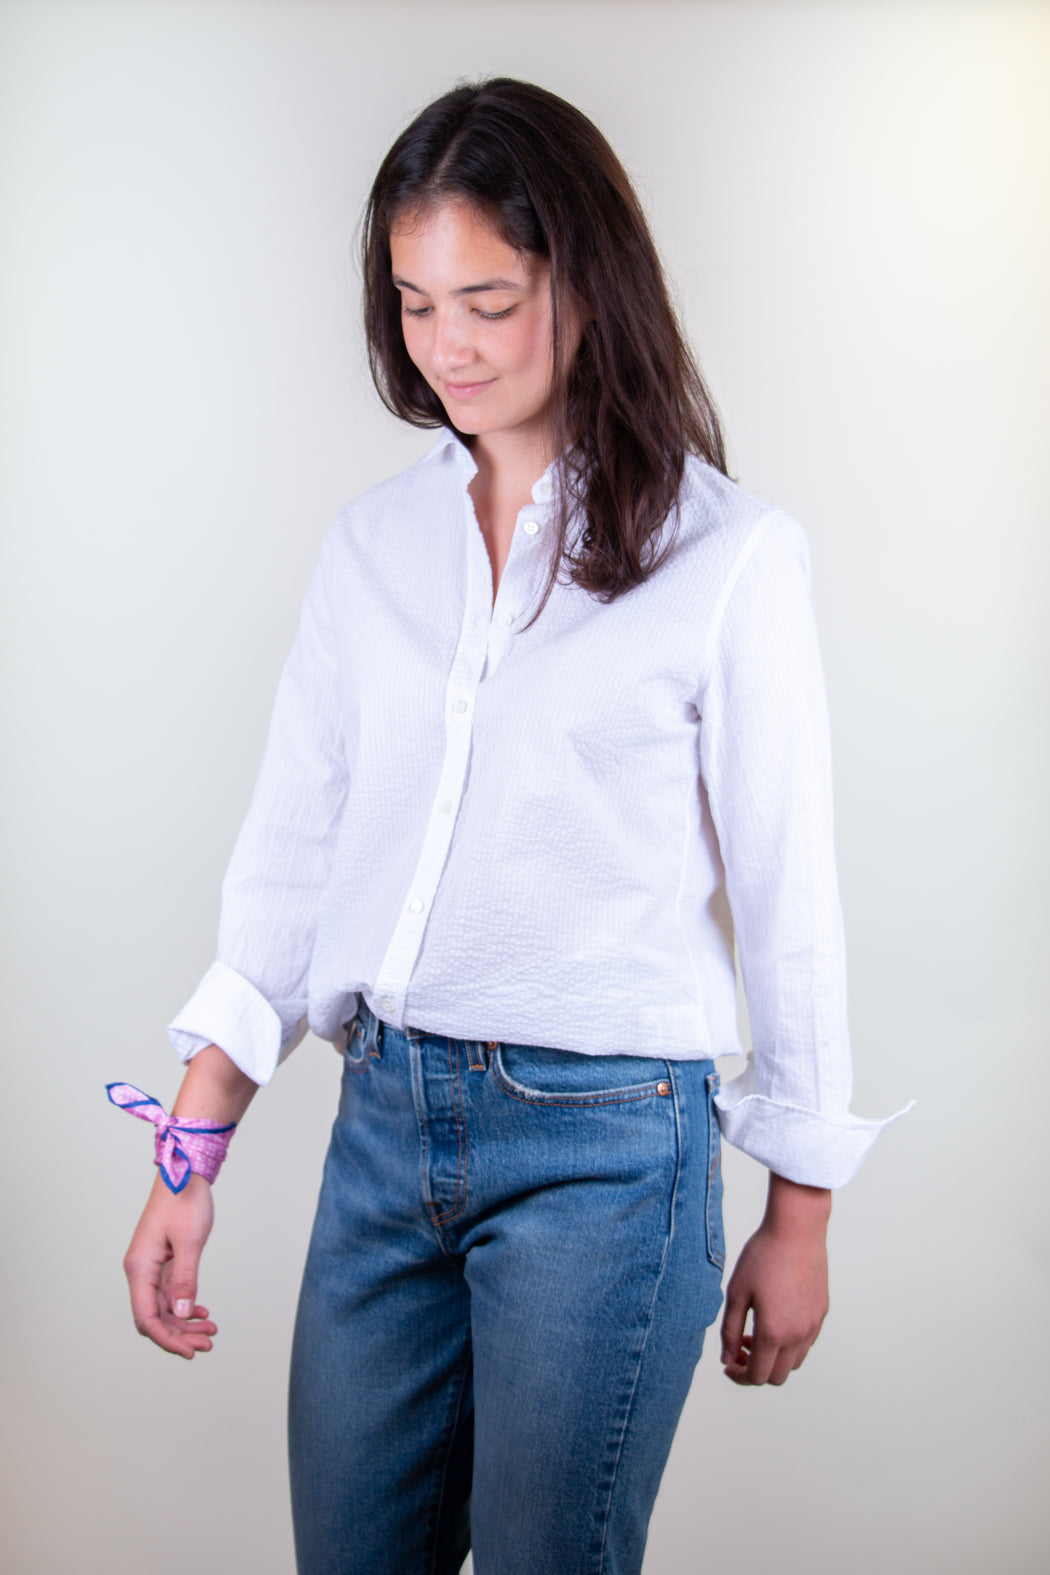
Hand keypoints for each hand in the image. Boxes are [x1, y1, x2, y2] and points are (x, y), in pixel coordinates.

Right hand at [123, 1170, 217, 1358]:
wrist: (185, 1173)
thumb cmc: (185, 1201)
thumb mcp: (190, 1241)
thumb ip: (186, 1279)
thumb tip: (183, 1313)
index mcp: (140, 1268)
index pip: (147, 1318)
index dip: (166, 1339)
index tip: (189, 1352)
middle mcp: (141, 1271)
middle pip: (155, 1317)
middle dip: (179, 1335)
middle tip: (208, 1344)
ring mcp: (152, 1268)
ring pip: (165, 1308)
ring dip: (185, 1323)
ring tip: (211, 1332)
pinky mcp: (163, 1262)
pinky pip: (171, 1294)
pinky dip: (186, 1306)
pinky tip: (203, 1312)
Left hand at [720, 1173, 829, 1385]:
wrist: (797, 1230)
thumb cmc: (762, 1257)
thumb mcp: (737, 1292)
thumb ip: (730, 1331)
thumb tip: (727, 1360)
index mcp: (773, 1332)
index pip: (757, 1376)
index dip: (739, 1376)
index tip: (729, 1364)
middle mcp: (797, 1335)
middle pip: (776, 1376)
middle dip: (755, 1370)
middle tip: (740, 1348)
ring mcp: (813, 1326)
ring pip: (793, 1362)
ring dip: (774, 1358)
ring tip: (757, 1333)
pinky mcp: (821, 1314)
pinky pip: (806, 1344)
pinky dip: (789, 1344)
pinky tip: (776, 1320)